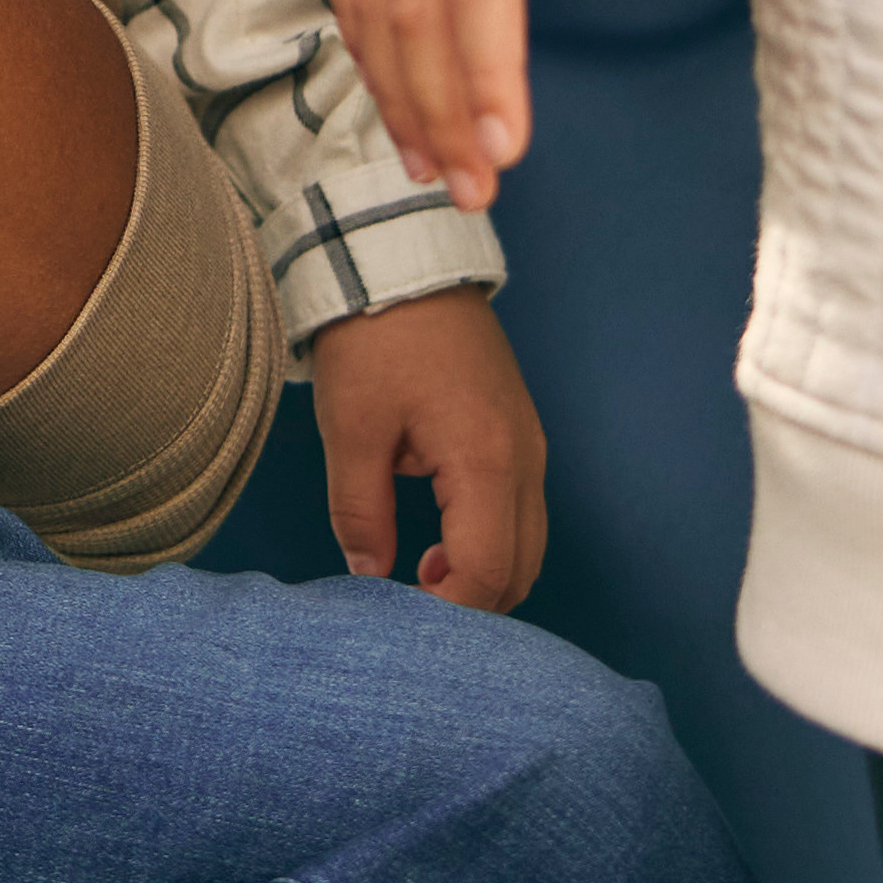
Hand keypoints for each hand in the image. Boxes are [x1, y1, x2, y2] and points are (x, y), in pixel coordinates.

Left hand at [307, 291, 543, 613]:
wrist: (403, 261)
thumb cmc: (375, 338)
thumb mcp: (352, 429)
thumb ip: (361, 512)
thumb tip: (369, 575)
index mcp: (486, 460)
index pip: (488, 571)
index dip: (449, 611)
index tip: (403, 620)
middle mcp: (524, 458)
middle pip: (522, 569)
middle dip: (472, 601)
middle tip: (411, 608)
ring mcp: (530, 444)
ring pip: (528, 544)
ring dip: (483, 571)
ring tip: (420, 571)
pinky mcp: (520, 433)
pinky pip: (521, 511)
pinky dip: (490, 540)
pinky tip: (439, 538)